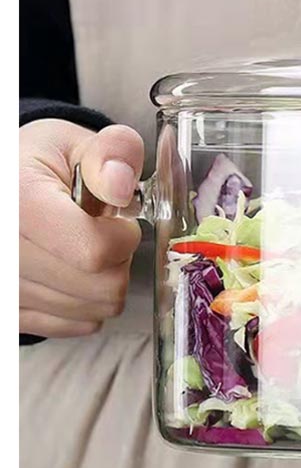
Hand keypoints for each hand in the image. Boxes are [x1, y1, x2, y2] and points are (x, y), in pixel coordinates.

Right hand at [19, 119, 143, 336]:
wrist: (9, 186)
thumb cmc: (39, 165)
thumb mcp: (74, 142)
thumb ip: (112, 152)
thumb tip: (121, 184)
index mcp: (20, 204)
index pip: (94, 250)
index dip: (123, 236)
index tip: (116, 218)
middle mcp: (8, 253)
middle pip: (101, 287)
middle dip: (118, 259)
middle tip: (100, 232)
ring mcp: (8, 289)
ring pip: (94, 310)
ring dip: (104, 281)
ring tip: (82, 248)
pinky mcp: (14, 314)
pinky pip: (77, 325)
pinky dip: (87, 301)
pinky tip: (73, 271)